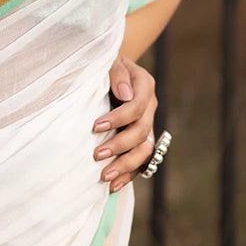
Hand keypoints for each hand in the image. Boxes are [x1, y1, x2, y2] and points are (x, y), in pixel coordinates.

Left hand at [91, 53, 157, 192]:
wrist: (106, 71)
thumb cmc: (104, 64)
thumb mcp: (108, 60)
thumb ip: (116, 72)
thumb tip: (125, 93)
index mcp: (144, 85)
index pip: (138, 106)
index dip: (119, 118)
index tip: (96, 126)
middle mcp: (150, 107)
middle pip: (142, 131)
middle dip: (120, 145)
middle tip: (97, 155)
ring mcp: (146, 124)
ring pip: (145, 151)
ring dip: (126, 165)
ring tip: (105, 176)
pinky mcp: (139, 139)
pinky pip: (141, 162)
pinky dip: (129, 175)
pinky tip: (114, 186)